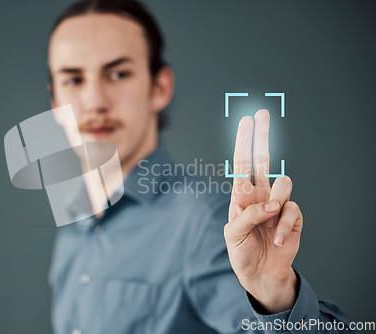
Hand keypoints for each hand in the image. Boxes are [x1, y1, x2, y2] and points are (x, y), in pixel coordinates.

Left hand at [223, 109, 302, 313]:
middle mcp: (260, 195)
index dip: (244, 142)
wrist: (259, 274)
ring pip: (283, 182)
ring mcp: (277, 205)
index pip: (242, 164)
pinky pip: (293, 210)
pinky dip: (284, 227)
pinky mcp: (293, 217)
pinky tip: (277, 240)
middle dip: (262, 136)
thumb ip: (247, 215)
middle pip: (262, 159)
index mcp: (241, 196)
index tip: (247, 122)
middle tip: (262, 115)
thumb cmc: (241, 252)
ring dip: (276, 201)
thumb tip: (271, 203)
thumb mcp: (233, 234)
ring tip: (268, 222)